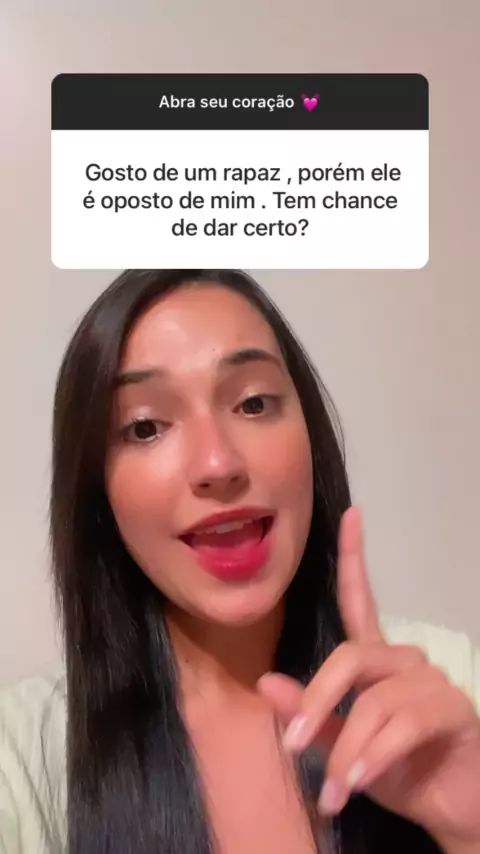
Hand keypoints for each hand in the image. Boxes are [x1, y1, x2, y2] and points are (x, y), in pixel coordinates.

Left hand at [258, 507, 479, 850]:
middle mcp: (407, 661)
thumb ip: (310, 716)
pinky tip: (360, 781)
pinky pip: (404, 724)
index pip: (362, 601)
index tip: (351, 515)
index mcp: (378, 662)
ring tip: (333, 788)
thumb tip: (266, 682)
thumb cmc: (400, 773)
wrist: (454, 808)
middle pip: (352, 655)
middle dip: (318, 699)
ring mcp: (434, 682)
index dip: (355, 557)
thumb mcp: (343, 748)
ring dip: (347, 748)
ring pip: (375, 701)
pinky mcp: (455, 709)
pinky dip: (375, 756)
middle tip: (291, 744)